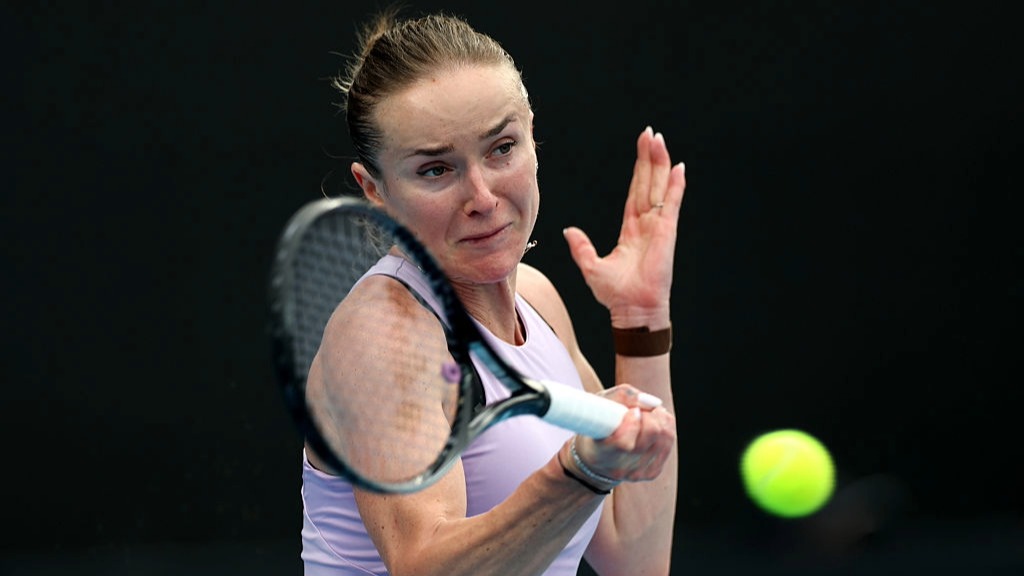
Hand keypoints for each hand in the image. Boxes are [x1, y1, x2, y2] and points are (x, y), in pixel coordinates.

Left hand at [563, 127, 685, 326]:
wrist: (632, 309)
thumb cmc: (616, 294)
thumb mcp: (592, 267)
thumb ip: (581, 247)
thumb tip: (569, 230)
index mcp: (632, 229)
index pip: (636, 192)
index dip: (639, 170)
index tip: (642, 148)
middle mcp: (647, 224)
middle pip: (649, 183)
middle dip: (650, 158)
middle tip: (651, 134)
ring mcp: (658, 227)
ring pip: (660, 188)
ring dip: (661, 164)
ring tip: (660, 141)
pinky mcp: (666, 233)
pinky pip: (672, 204)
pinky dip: (676, 186)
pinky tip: (678, 168)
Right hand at [565, 384, 675, 482]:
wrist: (596, 459)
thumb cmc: (597, 425)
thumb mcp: (600, 404)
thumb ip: (623, 396)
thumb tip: (652, 402)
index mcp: (600, 454)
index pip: (623, 443)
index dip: (632, 422)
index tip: (632, 411)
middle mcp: (620, 468)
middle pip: (652, 434)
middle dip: (649, 415)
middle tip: (638, 410)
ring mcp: (638, 473)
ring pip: (665, 436)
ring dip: (658, 419)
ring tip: (645, 415)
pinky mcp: (652, 472)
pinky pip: (669, 441)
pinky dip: (665, 427)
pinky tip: (652, 424)